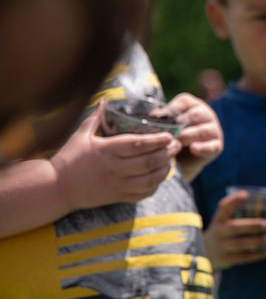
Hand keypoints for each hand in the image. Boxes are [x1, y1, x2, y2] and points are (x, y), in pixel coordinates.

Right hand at [51, 109, 180, 209]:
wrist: (56, 188)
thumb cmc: (70, 158)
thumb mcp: (81, 135)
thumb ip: (97, 118)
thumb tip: (107, 100)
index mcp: (106, 151)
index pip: (137, 145)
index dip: (156, 140)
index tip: (170, 135)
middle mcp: (114, 169)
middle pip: (148, 162)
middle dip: (166, 153)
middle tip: (176, 145)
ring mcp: (117, 185)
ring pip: (149, 180)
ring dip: (165, 170)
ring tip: (170, 160)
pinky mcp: (118, 197)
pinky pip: (143, 194)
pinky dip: (155, 185)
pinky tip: (159, 176)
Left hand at [167, 93, 222, 181]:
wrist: (180, 159)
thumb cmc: (171, 137)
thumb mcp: (164, 126)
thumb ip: (161, 119)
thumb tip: (155, 116)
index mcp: (191, 105)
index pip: (184, 102)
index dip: (172, 110)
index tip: (160, 118)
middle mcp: (205, 114)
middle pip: (196, 115)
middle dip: (181, 124)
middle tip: (169, 133)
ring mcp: (214, 130)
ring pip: (204, 130)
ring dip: (189, 136)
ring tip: (177, 142)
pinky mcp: (217, 146)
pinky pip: (212, 146)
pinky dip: (203, 147)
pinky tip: (194, 148)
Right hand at [203, 190, 265, 268]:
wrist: (205, 254)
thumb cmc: (223, 232)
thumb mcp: (224, 222)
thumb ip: (239, 215)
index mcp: (219, 219)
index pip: (223, 207)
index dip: (233, 201)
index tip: (246, 195)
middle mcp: (219, 232)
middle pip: (235, 227)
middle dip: (251, 225)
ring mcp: (222, 246)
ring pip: (240, 243)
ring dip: (256, 241)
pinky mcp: (227, 259)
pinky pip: (244, 257)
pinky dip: (257, 255)